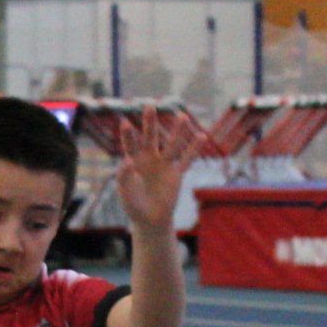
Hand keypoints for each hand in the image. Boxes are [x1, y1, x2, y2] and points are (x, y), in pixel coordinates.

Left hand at [112, 109, 197, 232]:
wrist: (150, 220)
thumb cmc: (134, 205)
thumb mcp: (125, 193)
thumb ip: (123, 177)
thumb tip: (125, 161)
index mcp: (134, 162)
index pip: (130, 145)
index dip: (128, 135)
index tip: (124, 122)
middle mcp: (149, 159)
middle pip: (150, 137)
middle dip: (150, 123)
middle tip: (150, 106)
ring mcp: (164, 165)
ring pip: (172, 145)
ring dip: (178, 131)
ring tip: (182, 115)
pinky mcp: (176, 174)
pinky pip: (187, 159)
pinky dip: (194, 149)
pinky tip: (202, 136)